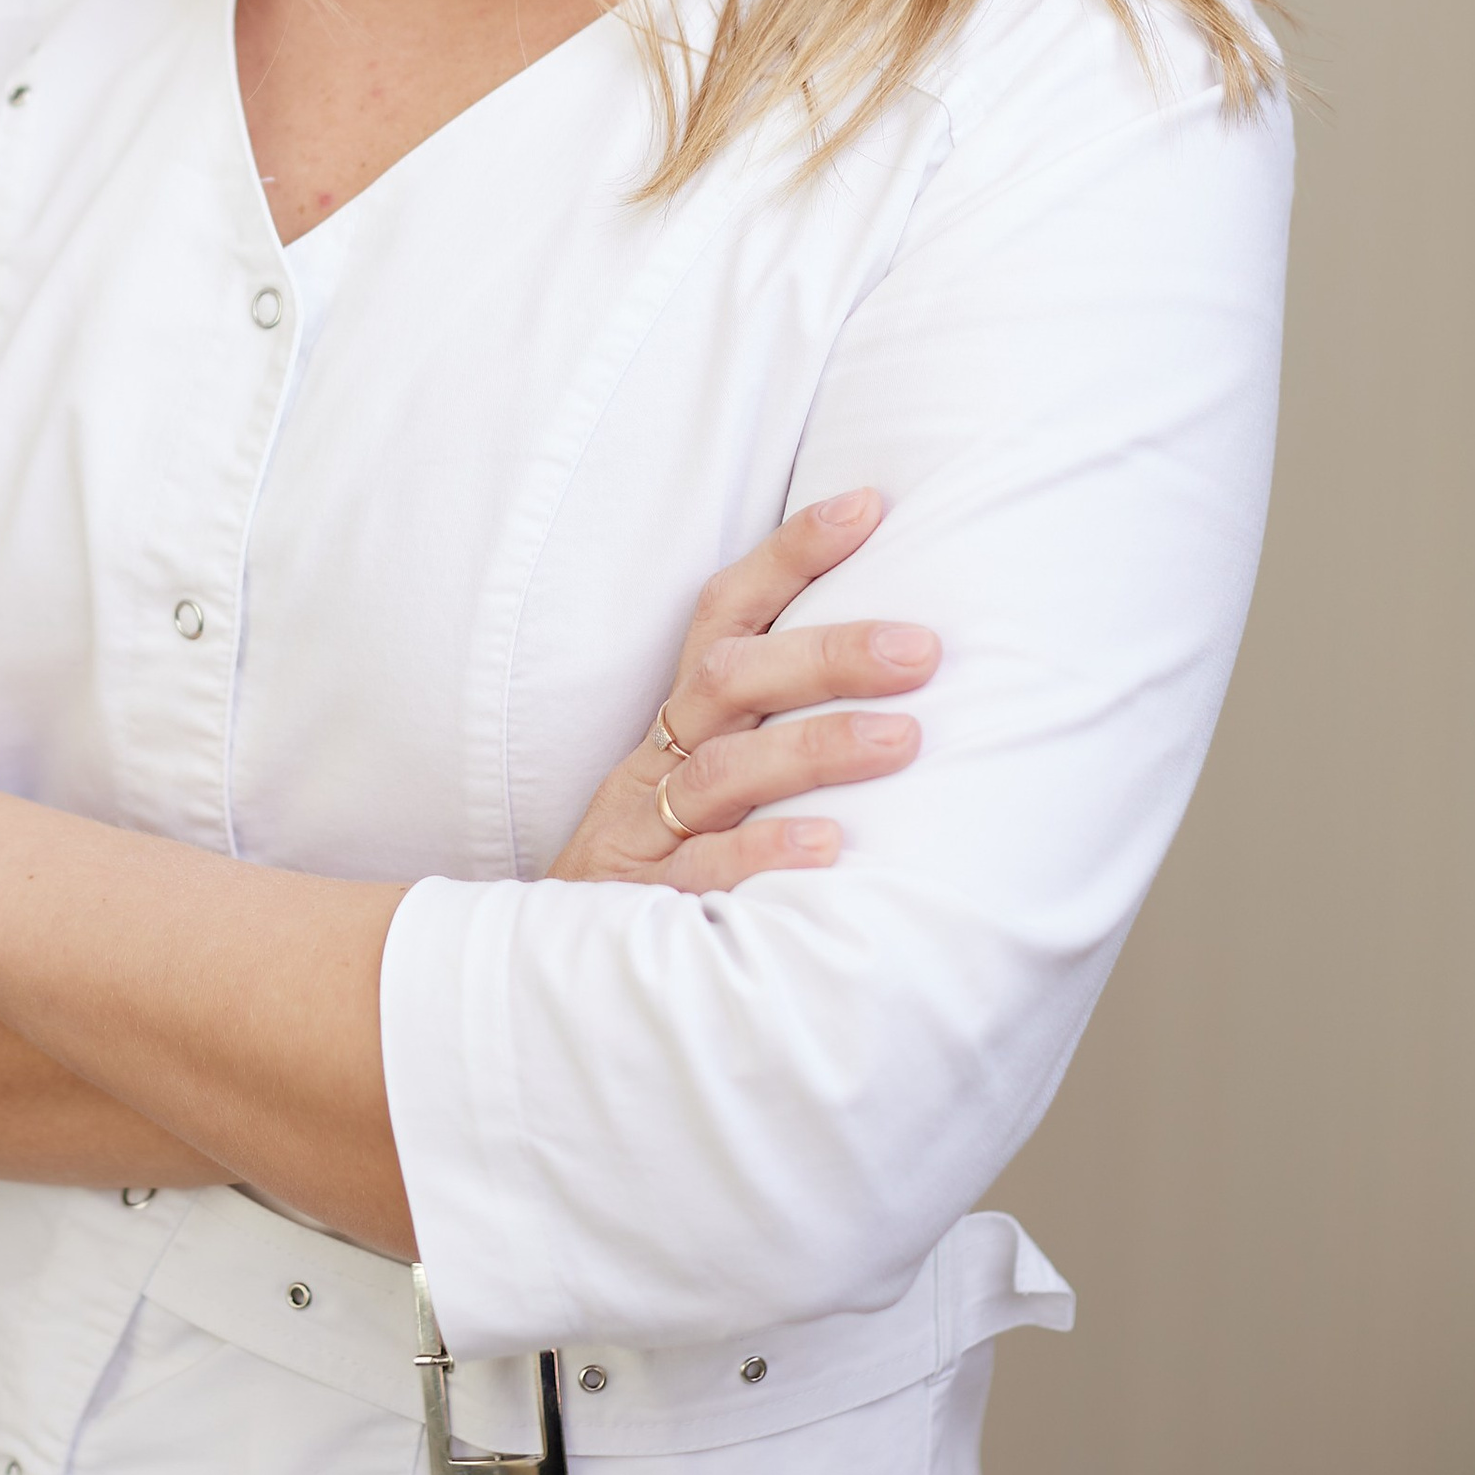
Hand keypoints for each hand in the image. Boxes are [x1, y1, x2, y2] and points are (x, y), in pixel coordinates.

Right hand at [545, 488, 934, 893]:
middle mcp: (661, 759)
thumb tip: (896, 674)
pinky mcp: (644, 899)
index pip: (728, 614)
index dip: (790, 556)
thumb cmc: (659, 866)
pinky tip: (831, 848)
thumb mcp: (701, 785)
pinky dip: (765, 850)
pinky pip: (705, 869)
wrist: (553, 970)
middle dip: (829, 652)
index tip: (866, 505)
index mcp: (678, 720)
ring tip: (905, 740)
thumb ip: (773, 733)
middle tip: (921, 647)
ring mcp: (648, 828)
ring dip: (817, 748)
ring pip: (727, 769)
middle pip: (733, 679)